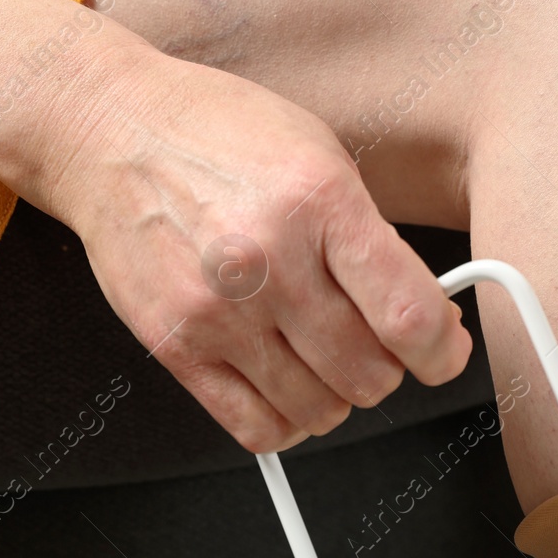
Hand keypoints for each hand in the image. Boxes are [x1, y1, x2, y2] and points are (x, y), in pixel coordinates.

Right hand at [41, 42, 472, 453]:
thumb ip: (372, 235)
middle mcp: (268, 260)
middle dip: (388, 365)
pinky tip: (288, 384)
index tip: (443, 350)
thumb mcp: (319, 152)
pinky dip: (288, 422)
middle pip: (369, 373)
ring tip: (324, 353)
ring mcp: (217, 310)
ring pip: (320, 409)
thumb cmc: (218, 132)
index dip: (443, 350)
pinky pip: (256, 428)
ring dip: (337, 393)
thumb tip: (426, 314)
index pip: (409, 314)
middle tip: (374, 340)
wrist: (113, 130)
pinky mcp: (174, 344)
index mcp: (320, 200)